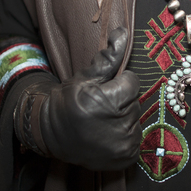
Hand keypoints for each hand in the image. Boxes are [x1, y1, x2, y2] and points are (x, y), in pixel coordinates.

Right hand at [16, 27, 141, 170]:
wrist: (52, 134)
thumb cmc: (68, 102)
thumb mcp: (85, 77)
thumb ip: (109, 57)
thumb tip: (123, 33)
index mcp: (104, 102)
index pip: (132, 82)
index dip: (119, 84)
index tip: (105, 90)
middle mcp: (116, 126)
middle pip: (135, 101)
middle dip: (122, 101)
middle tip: (102, 107)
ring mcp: (122, 145)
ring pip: (137, 119)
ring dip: (125, 118)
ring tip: (104, 121)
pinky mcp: (126, 157)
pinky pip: (138, 138)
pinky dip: (126, 135)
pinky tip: (109, 135)